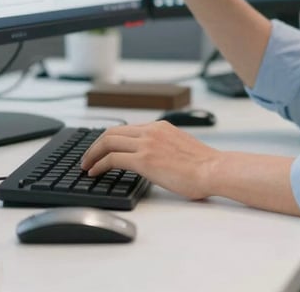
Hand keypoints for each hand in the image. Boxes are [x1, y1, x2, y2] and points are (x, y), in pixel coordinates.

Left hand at [81, 121, 218, 200]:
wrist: (213, 169)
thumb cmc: (203, 165)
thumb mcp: (180, 146)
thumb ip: (165, 146)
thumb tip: (156, 158)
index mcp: (160, 127)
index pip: (126, 128)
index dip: (109, 139)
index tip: (102, 149)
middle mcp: (151, 130)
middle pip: (112, 132)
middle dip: (95, 145)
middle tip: (87, 157)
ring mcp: (147, 143)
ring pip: (108, 141)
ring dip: (93, 153)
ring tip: (86, 165)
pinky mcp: (144, 159)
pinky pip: (113, 158)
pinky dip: (99, 164)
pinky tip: (94, 172)